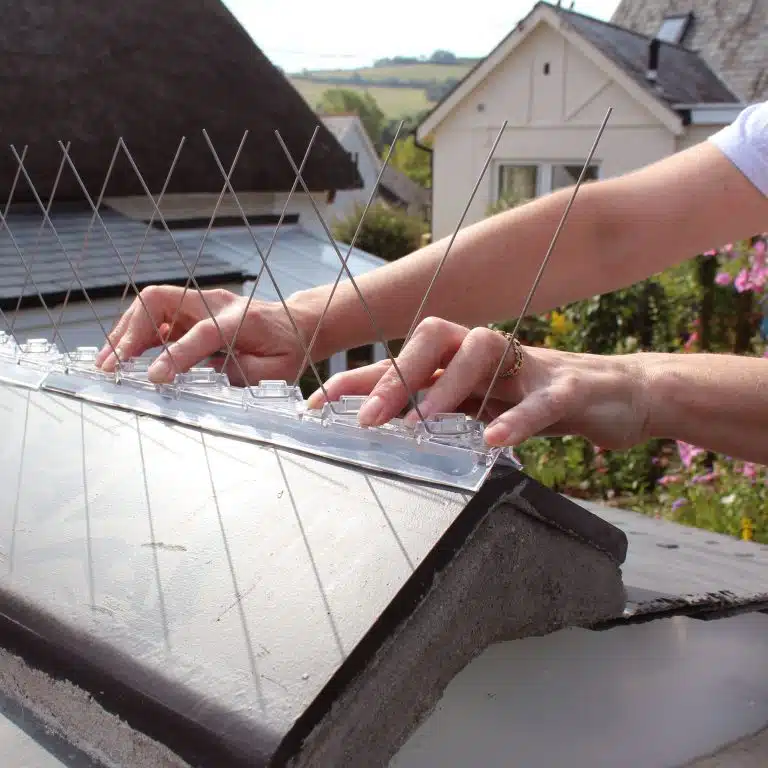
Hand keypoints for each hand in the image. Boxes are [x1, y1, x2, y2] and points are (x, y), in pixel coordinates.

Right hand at [95, 286, 318, 384]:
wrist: (298, 321)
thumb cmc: (289, 346)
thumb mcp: (278, 369)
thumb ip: (245, 373)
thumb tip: (210, 377)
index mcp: (241, 319)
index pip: (202, 333)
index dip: (176, 354)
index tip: (155, 377)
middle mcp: (217, 303)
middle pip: (162, 301)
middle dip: (131, 331)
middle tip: (111, 365)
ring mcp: (202, 302)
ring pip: (153, 303)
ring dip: (126, 330)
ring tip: (108, 361)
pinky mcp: (193, 309)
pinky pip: (157, 313)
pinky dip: (137, 332)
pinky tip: (124, 354)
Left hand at [306, 317, 651, 449]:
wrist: (623, 393)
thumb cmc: (543, 398)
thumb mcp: (485, 404)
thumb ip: (445, 409)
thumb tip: (391, 425)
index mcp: (465, 361)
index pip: (404, 360)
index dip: (360, 378)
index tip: (319, 403)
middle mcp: (490, 353)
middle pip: (433, 339)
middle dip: (395, 376)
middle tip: (366, 420)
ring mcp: (530, 365)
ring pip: (481, 352)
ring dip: (447, 386)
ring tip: (423, 424)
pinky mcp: (570, 387)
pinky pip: (541, 399)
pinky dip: (517, 419)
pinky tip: (494, 441)